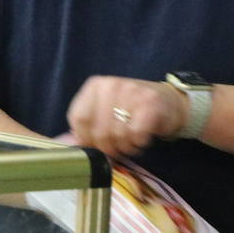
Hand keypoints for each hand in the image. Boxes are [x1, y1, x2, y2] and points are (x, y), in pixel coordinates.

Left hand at [66, 75, 186, 159]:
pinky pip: (136, 135)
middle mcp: (111, 84)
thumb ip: (85, 128)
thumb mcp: (105, 113)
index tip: (97, 144)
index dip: (87, 139)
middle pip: (98, 132)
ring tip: (132, 140)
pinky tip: (143, 137)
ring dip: (125, 147)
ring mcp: (132, 92)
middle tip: (119, 146)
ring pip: (117, 136)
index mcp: (95, 85)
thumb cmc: (132, 111)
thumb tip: (64, 145)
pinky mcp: (150, 104)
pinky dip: (139, 143)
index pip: (78, 119)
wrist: (169, 102)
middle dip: (108, 147)